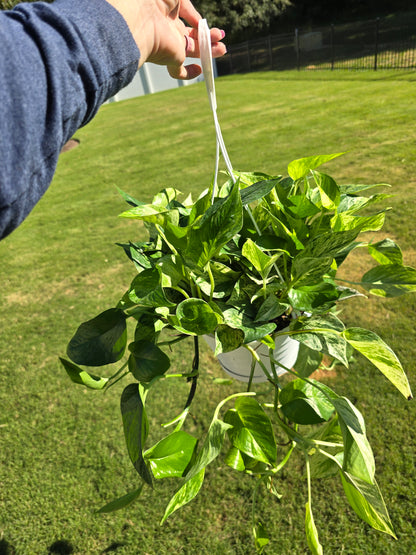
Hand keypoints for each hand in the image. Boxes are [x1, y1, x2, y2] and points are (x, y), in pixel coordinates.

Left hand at [107, 0, 225, 79]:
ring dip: (209, 50)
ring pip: (192, 51)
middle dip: (208, 36)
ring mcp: (170, 45)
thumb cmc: (153, 0)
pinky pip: (178, 72)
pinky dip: (190, 73)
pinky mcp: (171, 59)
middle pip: (192, 36)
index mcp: (167, 11)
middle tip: (221, 35)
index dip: (197, 21)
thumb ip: (188, 6)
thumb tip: (199, 23)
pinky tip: (200, 69)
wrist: (138, 18)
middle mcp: (169, 29)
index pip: (186, 17)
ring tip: (223, 49)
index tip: (203, 22)